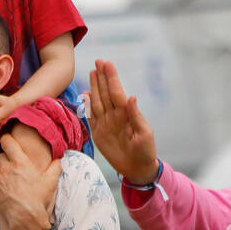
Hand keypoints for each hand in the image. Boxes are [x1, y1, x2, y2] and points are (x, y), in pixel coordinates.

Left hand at [0, 133, 60, 229]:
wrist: (27, 219)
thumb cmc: (39, 199)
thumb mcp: (52, 181)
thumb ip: (55, 166)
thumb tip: (58, 158)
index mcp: (20, 162)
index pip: (6, 141)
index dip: (7, 139)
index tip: (9, 141)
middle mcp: (6, 168)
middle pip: (1, 155)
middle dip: (6, 158)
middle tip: (14, 166)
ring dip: (2, 172)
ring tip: (11, 180)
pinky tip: (5, 189)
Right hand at [87, 60, 157, 182]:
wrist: (137, 168)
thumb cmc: (145, 150)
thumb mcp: (144, 133)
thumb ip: (136, 115)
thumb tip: (131, 96)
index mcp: (126, 113)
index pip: (116, 91)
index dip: (111, 78)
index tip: (107, 63)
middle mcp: (115, 115)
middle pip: (106, 92)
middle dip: (102, 77)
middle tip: (98, 61)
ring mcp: (106, 123)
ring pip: (98, 101)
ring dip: (95, 87)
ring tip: (92, 72)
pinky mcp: (98, 133)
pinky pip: (91, 117)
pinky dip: (87, 106)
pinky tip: (85, 95)